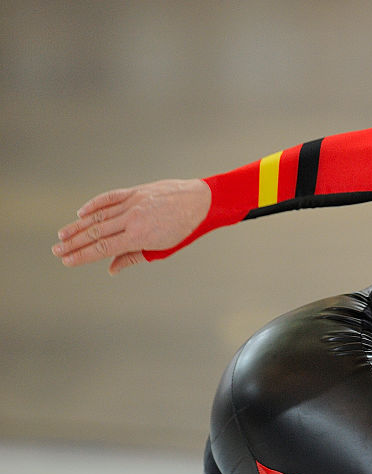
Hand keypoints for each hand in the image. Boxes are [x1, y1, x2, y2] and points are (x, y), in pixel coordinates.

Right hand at [52, 178, 210, 273]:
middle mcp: (132, 219)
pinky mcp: (135, 191)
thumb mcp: (163, 249)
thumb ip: (135, 257)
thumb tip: (111, 269)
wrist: (201, 201)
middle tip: (57, 250)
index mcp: (139, 236)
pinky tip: (81, 213)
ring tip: (62, 235)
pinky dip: (94, 205)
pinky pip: (110, 198)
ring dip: (78, 225)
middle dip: (74, 243)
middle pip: (96, 233)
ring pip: (99, 215)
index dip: (82, 256)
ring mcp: (132, 203)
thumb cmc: (185, 229)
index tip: (67, 261)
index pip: (103, 248)